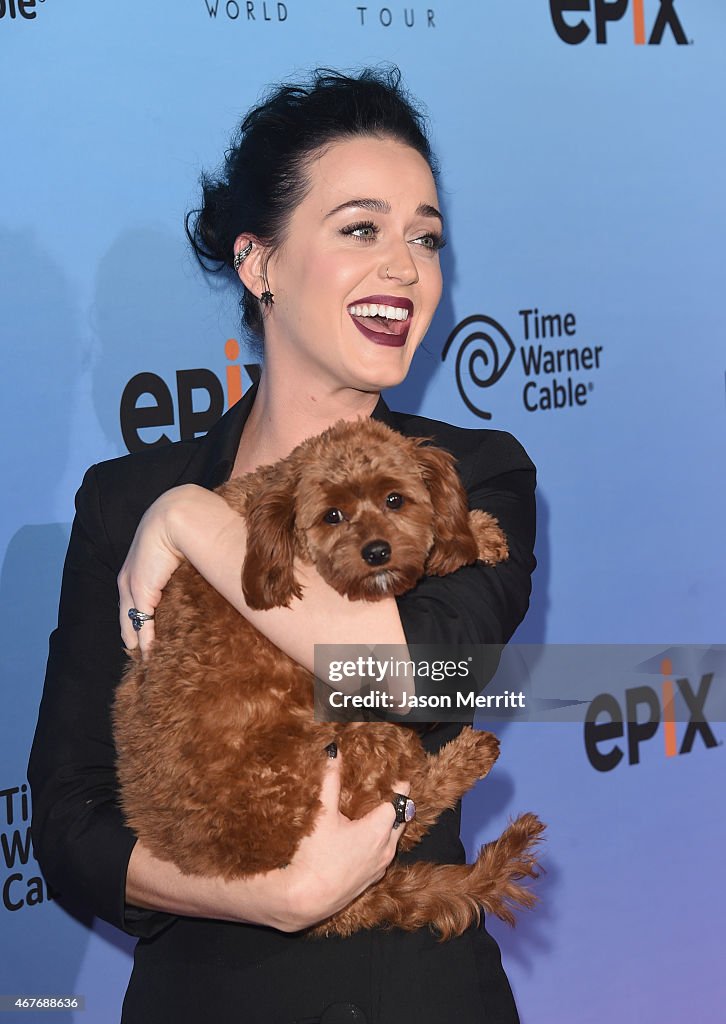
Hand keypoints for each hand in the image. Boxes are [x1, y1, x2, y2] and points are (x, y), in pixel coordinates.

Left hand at [117, 485, 196, 654]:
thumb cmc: (185, 525)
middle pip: (127, 614)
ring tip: (147, 661)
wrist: (177, 515)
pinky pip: (141, 623)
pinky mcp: (141, 592)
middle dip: (134, 634)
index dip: (139, 618)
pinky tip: (150, 655)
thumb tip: (204, 571)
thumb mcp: (182, 548)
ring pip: (131, 621)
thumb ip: (184, 564)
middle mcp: (129, 578)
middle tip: (143, 657)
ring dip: (139, 642)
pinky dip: (146, 642)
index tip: (146, 637)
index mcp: (138, 565)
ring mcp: (133, 585)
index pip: (134, 599)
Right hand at [280, 749, 409, 930]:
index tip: (400, 778)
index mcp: (378, 830)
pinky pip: (383, 856)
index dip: (400, 788)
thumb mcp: (323, 813)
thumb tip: (334, 753)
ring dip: (388, 827)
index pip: (399, 803)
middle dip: (397, 807)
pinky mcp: (370, 880)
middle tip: (388, 792)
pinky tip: (362, 840)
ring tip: (375, 813)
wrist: (307, 898)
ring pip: (392, 841)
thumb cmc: (316, 855)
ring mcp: (379, 867)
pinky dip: (380, 844)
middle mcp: (385, 849)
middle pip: (400, 821)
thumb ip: (330, 781)